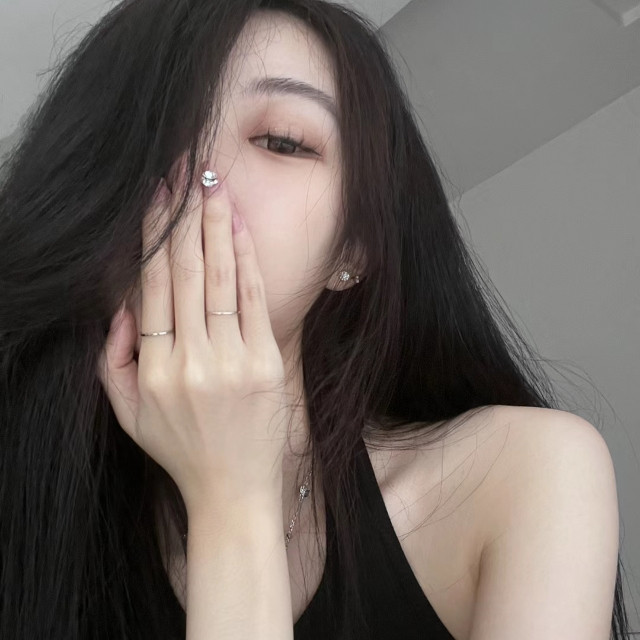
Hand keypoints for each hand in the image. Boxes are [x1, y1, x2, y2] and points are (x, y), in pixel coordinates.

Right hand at [97, 157, 289, 515]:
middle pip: (185, 273)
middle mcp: (189, 359)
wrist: (233, 489)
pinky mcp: (265, 363)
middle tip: (186, 173)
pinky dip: (247, 261)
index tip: (156, 198)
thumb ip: (111, 361)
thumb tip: (122, 308)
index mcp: (152, 368)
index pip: (151, 287)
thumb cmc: (181, 450)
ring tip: (213, 186)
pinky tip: (240, 228)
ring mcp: (230, 361)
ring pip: (220, 279)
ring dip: (216, 227)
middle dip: (185, 217)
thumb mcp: (127, 414)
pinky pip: (255, 301)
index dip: (153, 238)